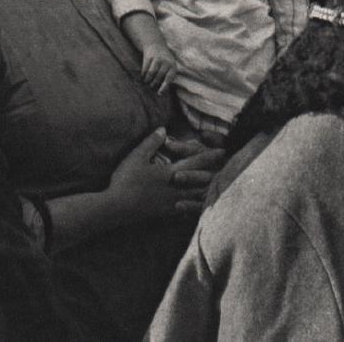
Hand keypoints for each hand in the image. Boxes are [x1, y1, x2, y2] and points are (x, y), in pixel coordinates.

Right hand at [107, 129, 222, 218]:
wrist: (117, 208)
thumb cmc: (126, 180)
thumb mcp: (137, 157)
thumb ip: (151, 142)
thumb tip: (163, 129)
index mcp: (172, 173)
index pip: (196, 163)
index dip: (210, 156)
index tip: (223, 151)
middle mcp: (177, 189)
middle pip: (202, 182)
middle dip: (215, 175)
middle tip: (226, 171)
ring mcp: (173, 203)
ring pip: (197, 197)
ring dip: (208, 191)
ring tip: (217, 188)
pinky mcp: (167, 213)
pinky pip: (187, 210)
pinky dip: (195, 207)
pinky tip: (197, 207)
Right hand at [142, 42, 177, 92]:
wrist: (156, 44)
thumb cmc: (164, 59)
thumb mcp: (169, 65)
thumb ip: (167, 75)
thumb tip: (161, 92)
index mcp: (173, 66)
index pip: (168, 79)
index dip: (163, 87)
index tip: (159, 93)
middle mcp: (166, 62)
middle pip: (158, 77)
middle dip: (153, 84)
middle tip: (151, 87)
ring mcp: (157, 59)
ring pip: (151, 74)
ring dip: (147, 80)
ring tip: (146, 82)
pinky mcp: (149, 57)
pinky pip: (145, 69)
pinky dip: (143, 75)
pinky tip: (143, 76)